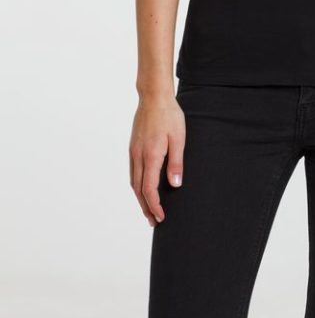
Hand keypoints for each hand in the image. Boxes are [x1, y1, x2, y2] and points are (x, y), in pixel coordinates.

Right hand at [129, 91, 185, 225]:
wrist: (154, 97)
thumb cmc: (169, 115)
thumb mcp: (179, 138)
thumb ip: (176, 162)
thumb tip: (175, 185)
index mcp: (151, 156)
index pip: (149, 189)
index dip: (154, 205)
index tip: (161, 217)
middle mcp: (138, 156)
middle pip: (139, 190)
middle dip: (146, 207)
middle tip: (153, 221)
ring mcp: (133, 152)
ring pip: (133, 182)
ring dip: (140, 198)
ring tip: (148, 209)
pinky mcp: (133, 147)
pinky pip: (133, 172)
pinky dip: (137, 185)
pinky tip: (143, 187)